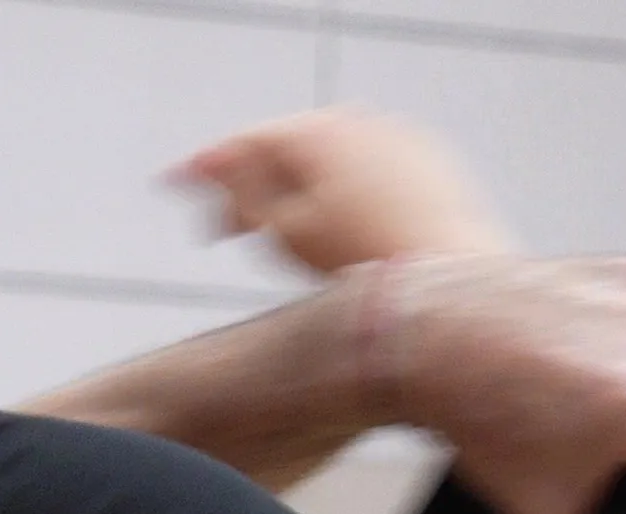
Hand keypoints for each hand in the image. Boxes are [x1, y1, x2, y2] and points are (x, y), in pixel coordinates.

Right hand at [177, 106, 514, 272]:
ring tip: (274, 236)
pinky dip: (342, 191)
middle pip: (285, 151)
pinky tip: (330, 228)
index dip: (201, 169)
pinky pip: (370, 171)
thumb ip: (242, 195)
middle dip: (250, 186)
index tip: (172, 185)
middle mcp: (356, 121)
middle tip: (219, 228)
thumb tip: (219, 171)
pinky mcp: (430, 161)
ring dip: (295, 190)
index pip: (241, 144)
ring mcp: (398, 136)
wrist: (453, 281)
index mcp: (313, 132)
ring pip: (328, 161)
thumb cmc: (368, 263)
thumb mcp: (286, 232)